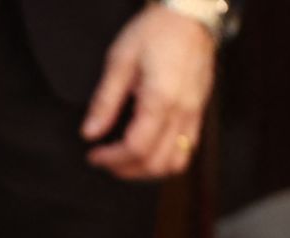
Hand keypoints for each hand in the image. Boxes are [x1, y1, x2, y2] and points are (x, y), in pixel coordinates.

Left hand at [81, 4, 217, 180]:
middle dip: (126, 169)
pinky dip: (165, 158)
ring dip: (147, 169)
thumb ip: (105, 101)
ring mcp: (195, 113)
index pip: (137, 147)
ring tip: (123, 161)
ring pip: (176, 161)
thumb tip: (90, 132)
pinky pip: (187, 148)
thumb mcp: (120, 61)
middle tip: (104, 160)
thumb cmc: (156, 32)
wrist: (190, 16)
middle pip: (156, 162)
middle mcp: (183, 111)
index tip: (93, 154)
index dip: (111, 158)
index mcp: (161, 99)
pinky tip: (146, 150)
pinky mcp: (199, 111)